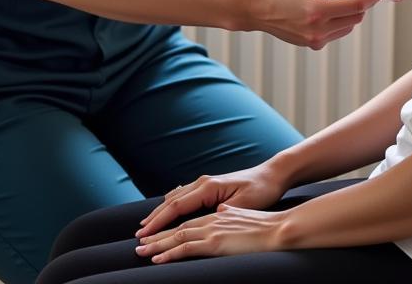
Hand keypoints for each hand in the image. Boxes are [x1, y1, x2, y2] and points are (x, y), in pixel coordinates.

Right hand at [135, 162, 288, 238]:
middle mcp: (204, 182)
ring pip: (176, 197)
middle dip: (154, 218)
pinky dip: (171, 205)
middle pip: (171, 202)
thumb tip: (206, 219)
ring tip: (147, 225)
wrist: (273, 175)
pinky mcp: (210, 186)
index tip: (145, 234)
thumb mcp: (243, 204)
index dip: (159, 221)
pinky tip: (166, 211)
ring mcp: (206, 182)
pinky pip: (184, 195)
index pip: (177, 207)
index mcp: (209, 187)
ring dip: (161, 211)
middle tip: (139, 235)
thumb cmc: (261, 191)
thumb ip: (223, 211)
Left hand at [135, 205, 290, 263]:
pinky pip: (187, 246)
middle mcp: (211, 217)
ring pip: (177, 235)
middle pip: (177, 224)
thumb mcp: (244, 213)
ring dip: (157, 244)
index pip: (187, 217)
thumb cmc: (266, 223)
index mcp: (217, 213)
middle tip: (139, 241)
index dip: (170, 224)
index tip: (155, 230)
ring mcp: (212, 229)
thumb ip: (229, 214)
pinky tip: (158, 259)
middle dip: (156, 233)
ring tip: (141, 251)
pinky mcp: (215, 241)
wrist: (279, 228)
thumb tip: (221, 213)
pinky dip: (170, 253)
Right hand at [246, 0, 381, 48]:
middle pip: (355, 17)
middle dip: (361, 2)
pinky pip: (337, 31)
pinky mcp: (314, 44)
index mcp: (315, 11)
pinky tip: (327, 7)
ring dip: (350, 11)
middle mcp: (318, 30)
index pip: (354, 5)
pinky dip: (339, 19)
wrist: (256, 11)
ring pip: (349, 26)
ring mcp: (316, 40)